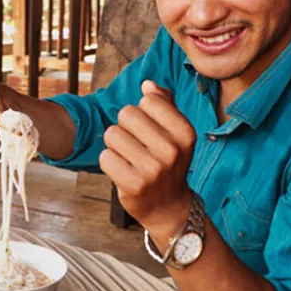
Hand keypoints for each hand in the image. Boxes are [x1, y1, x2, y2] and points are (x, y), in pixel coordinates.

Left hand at [99, 81, 196, 234]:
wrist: (168, 206)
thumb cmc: (168, 162)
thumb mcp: (176, 133)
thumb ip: (164, 103)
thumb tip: (147, 84)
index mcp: (185, 133)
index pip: (148, 101)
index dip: (143, 112)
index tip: (151, 130)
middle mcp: (172, 151)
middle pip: (126, 114)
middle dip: (126, 127)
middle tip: (137, 146)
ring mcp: (153, 170)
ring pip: (111, 134)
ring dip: (115, 145)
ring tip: (130, 158)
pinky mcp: (133, 185)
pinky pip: (105, 157)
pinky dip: (109, 162)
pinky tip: (123, 171)